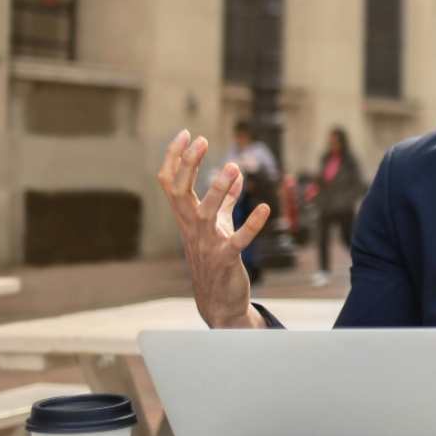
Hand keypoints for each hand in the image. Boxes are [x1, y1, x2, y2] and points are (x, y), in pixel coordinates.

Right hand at [156, 130, 270, 327]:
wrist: (219, 302)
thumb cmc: (216, 259)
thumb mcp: (219, 226)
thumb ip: (226, 201)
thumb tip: (237, 174)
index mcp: (187, 217)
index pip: (171, 183)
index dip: (175, 158)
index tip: (185, 133)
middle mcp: (192, 228)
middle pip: (181, 192)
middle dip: (188, 165)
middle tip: (201, 140)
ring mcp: (207, 245)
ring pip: (205, 213)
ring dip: (218, 189)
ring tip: (232, 167)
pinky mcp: (226, 260)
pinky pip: (238, 240)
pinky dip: (251, 225)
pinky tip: (264, 209)